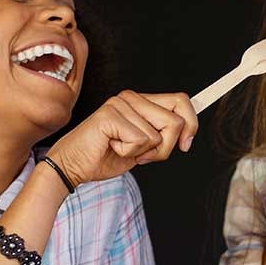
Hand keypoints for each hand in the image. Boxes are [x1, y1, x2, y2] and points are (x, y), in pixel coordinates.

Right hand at [46, 90, 197, 187]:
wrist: (73, 167)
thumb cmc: (105, 156)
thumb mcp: (144, 147)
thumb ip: (163, 135)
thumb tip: (187, 133)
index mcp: (141, 101)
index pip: (180, 101)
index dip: (192, 123)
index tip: (187, 144)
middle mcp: (131, 97)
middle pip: (176, 120)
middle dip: (166, 147)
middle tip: (146, 155)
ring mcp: (120, 104)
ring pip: (159, 135)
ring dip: (145, 152)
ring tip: (123, 149)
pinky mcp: (110, 115)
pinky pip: (140, 140)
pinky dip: (129, 153)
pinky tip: (112, 147)